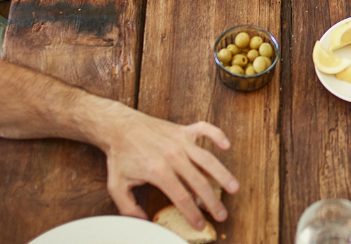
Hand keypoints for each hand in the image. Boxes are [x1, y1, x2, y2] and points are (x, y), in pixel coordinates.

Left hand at [98, 106, 239, 229]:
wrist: (119, 127)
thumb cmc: (120, 155)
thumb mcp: (117, 186)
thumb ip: (128, 208)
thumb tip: (143, 222)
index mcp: (158, 171)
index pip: (181, 197)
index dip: (192, 214)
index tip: (199, 224)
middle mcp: (172, 156)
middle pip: (199, 182)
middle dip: (212, 202)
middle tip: (221, 214)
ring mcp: (180, 141)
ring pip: (207, 159)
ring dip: (222, 174)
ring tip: (233, 188)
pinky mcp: (182, 130)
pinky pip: (205, 130)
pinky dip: (217, 135)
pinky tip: (226, 146)